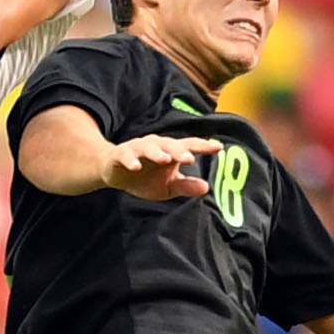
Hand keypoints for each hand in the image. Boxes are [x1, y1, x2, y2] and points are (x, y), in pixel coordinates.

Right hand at [100, 135, 221, 200]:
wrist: (115, 173)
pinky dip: (131, 161)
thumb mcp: (168, 186)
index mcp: (171, 152)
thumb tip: (206, 188)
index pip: (189, 147)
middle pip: (170, 145)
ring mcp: (138, 149)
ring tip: (165, 159)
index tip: (218, 148)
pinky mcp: (121, 155)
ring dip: (157, 152)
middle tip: (190, 158)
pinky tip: (135, 167)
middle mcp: (156, 146)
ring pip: (149, 148)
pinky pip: (126, 156)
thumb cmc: (146, 178)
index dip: (203, 146)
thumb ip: (185, 186)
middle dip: (180, 151)